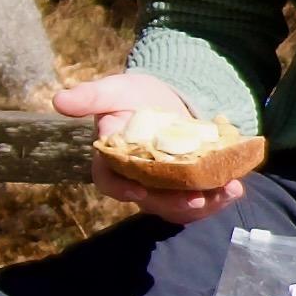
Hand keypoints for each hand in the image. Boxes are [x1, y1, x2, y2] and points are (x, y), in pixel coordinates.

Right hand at [51, 72, 248, 226]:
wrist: (163, 98)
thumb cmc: (132, 95)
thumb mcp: (113, 89)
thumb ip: (90, 96)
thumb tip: (59, 100)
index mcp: (112, 161)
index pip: (109, 182)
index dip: (122, 189)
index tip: (140, 191)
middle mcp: (137, 180)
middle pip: (152, 201)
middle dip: (175, 203)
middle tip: (198, 199)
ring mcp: (164, 186)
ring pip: (179, 206)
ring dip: (205, 204)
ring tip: (228, 192)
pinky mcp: (188, 184)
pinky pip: (201, 199)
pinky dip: (218, 196)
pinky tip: (236, 186)